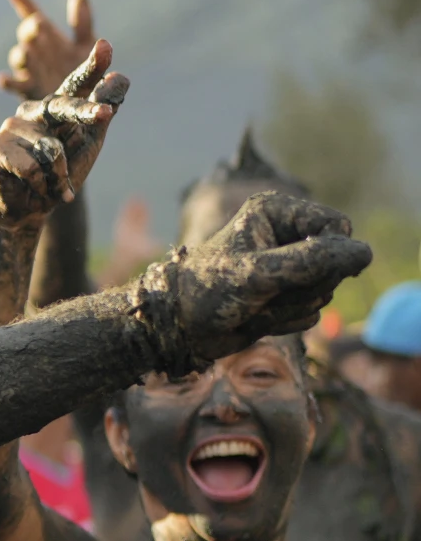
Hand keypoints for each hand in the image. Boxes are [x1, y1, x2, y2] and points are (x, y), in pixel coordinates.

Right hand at [0, 0, 95, 100]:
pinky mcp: (28, 91)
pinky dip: (8, 81)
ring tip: (29, 51)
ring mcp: (30, 70)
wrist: (78, 106)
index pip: (32, 14)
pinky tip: (3, 79)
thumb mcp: (84, 44)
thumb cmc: (82, 73)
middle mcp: (36, 51)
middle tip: (39, 24)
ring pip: (20, 56)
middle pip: (27, 34)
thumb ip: (81, 22)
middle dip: (31, 28)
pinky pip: (14, 84)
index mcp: (49, 37)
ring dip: (23, 52)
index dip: (23, 1)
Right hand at [0, 38, 128, 223]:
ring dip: (60, 176)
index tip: (105, 45)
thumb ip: (103, 111)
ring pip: (52, 150)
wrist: (28, 210)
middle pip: (64, 105)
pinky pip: (33, 168)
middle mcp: (32, 111)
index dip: (91, 66)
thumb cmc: (59, 175)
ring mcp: (11, 127)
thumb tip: (120, 76)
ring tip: (52, 185)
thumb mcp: (88, 142)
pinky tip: (34, 188)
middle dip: (86, 112)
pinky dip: (42, 185)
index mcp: (56, 106)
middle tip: (106, 115)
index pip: (76, 84)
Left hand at [133, 194, 370, 368]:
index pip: (337, 226)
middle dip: (303, 284)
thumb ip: (312, 261)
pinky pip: (311, 313)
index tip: (293, 271)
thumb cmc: (206, 291)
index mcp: (278, 212)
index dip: (327, 253)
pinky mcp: (287, 295)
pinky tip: (256, 317)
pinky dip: (285, 320)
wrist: (176, 328)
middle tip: (264, 291)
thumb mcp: (258, 273)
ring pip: (325, 290)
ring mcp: (289, 268)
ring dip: (291, 305)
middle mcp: (287, 236)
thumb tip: (364, 254)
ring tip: (254, 304)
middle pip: (336, 261)